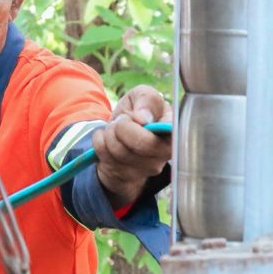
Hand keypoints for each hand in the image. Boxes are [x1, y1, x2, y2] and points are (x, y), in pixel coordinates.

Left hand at [92, 85, 171, 209]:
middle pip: (143, 143)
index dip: (145, 122)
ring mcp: (147, 169)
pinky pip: (105, 156)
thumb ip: (147, 98)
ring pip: (121, 151)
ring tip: (113, 130)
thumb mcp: (141, 96)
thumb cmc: (135, 113)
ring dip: (109, 133)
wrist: (118, 135)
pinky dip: (99, 142)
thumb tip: (144, 117)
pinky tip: (106, 140)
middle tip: (120, 120)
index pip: (169, 132)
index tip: (135, 116)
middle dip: (122, 126)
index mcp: (173, 131)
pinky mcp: (127, 178)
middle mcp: (165, 153)